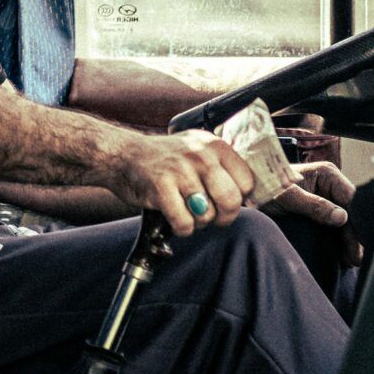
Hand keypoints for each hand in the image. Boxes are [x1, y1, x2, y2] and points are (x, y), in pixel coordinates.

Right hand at [101, 129, 259, 236]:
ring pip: (207, 216)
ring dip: (197, 222)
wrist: (122, 155)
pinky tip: (173, 217)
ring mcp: (180, 170)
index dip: (238, 199)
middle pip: (231, 201)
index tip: (223, 202)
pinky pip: (185, 224)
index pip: (247, 182)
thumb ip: (223, 168)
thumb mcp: (197, 150)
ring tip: (186, 210)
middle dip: (222, 217)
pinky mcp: (160, 187)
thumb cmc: (164, 159)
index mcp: (214, 145)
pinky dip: (181, 229)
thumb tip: (251, 200)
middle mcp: (200, 154)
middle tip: (210, 216)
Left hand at [266, 160, 364, 266]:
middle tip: (356, 259)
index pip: (351, 198)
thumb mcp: (287, 197)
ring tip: (351, 261)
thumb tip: (342, 217)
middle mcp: (329, 185)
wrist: (246, 190)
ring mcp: (325, 198)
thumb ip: (314, 205)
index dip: (356, 221)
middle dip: (354, 235)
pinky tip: (342, 255)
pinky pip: (333, 226)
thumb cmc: (263, 185)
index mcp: (326, 174)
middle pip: (350, 212)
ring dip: (348, 240)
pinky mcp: (318, 211)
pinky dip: (338, 240)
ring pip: (344, 222)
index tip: (358, 241)